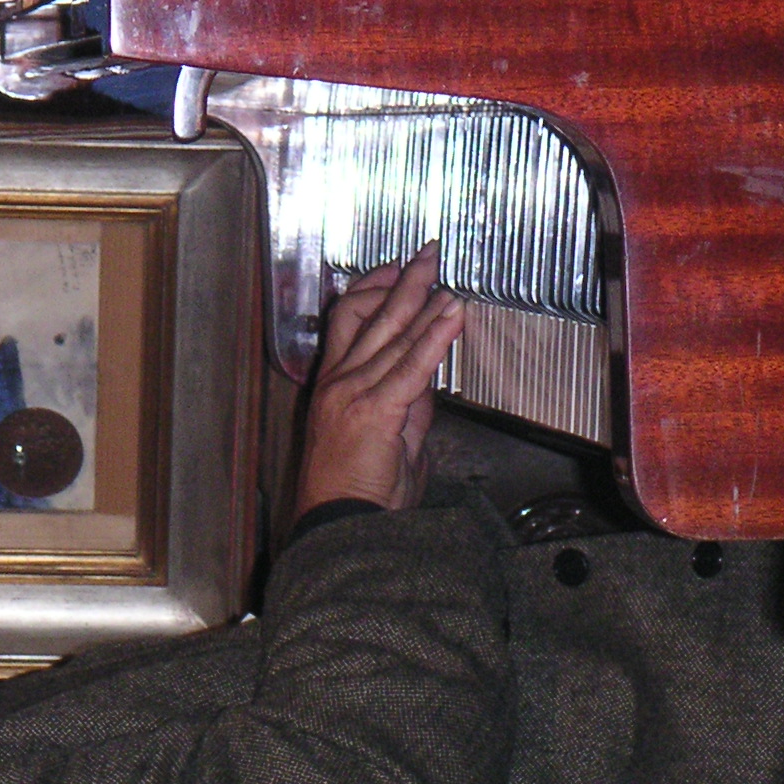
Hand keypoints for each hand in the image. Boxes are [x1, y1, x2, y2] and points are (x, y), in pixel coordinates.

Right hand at [292, 243, 465, 521]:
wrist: (340, 527)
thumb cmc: (355, 498)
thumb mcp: (385, 442)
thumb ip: (407, 410)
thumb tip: (428, 383)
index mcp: (331, 388)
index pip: (348, 324)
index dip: (372, 291)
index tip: (394, 273)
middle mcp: (337, 384)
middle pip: (367, 315)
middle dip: (400, 282)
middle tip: (425, 256)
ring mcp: (353, 394)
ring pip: (392, 334)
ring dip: (422, 299)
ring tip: (444, 274)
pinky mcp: (376, 410)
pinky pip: (411, 365)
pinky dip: (435, 336)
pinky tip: (452, 314)